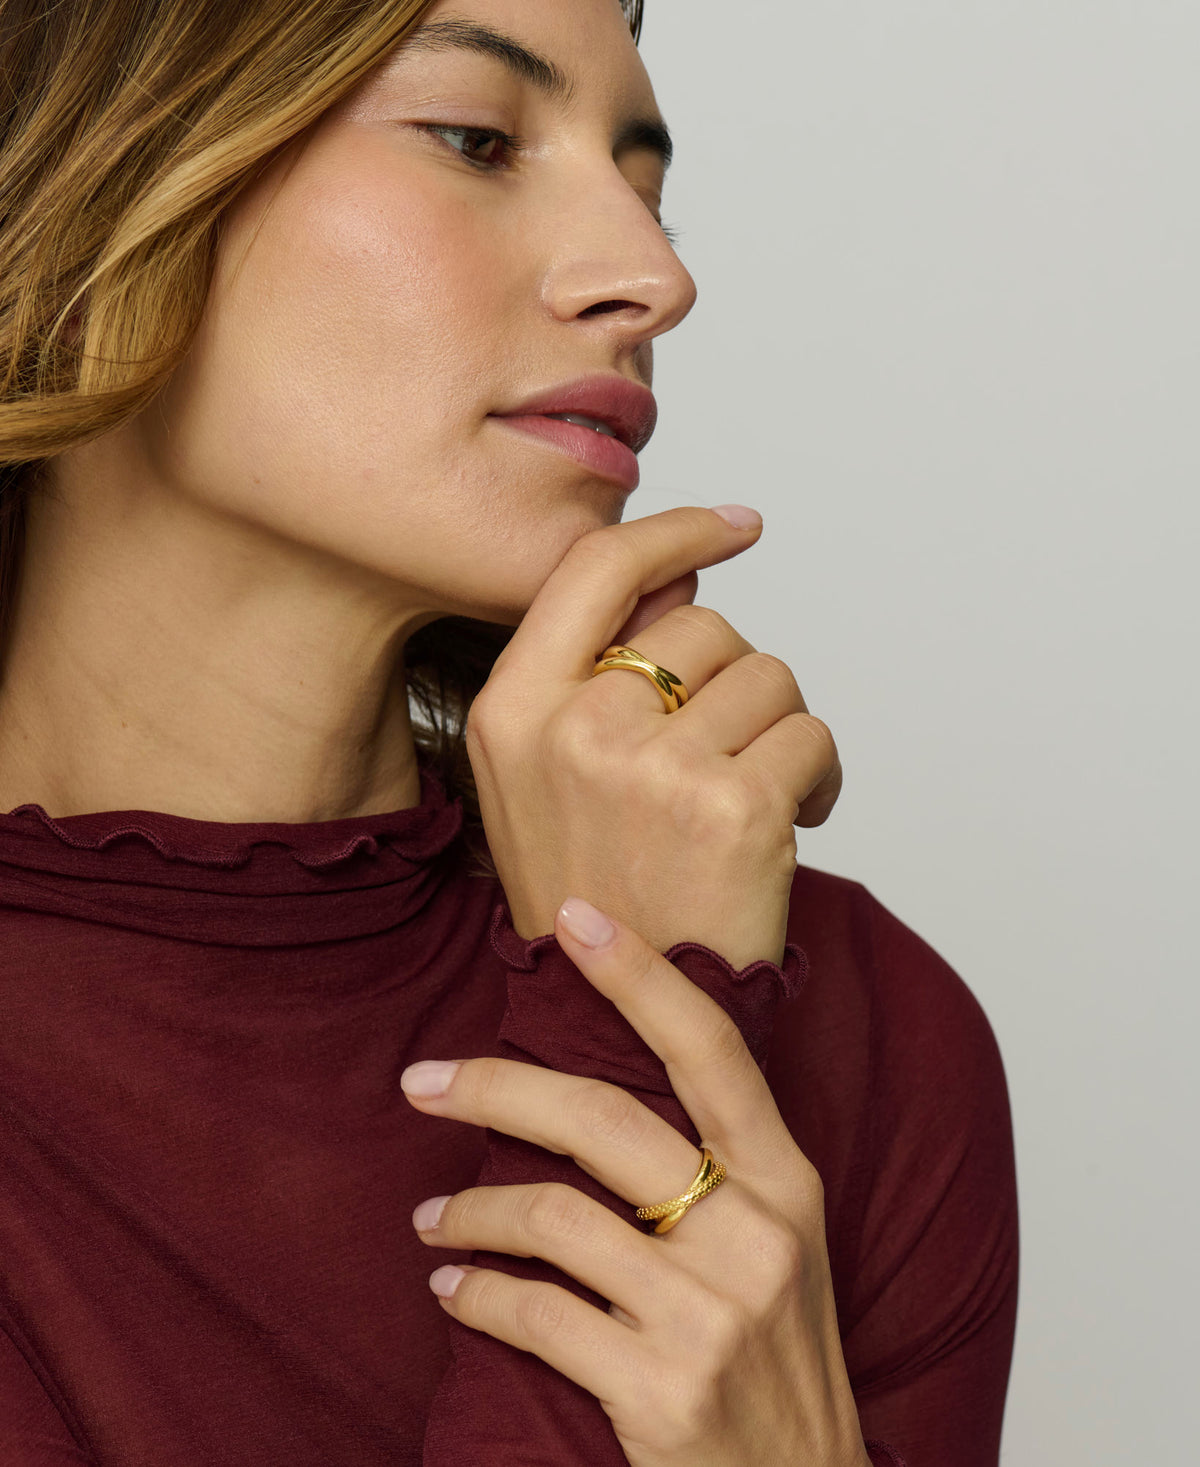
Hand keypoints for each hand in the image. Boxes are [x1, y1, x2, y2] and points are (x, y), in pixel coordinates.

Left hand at [402, 900, 870, 1466]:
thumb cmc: (778, 1367)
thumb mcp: (778, 1251)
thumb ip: (714, 1172)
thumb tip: (591, 1093)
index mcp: (787, 1183)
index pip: (710, 1049)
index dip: (640, 975)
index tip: (575, 917)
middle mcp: (755, 1234)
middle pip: (601, 1118)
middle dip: (496, 1088)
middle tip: (424, 1081)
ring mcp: (710, 1314)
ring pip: (551, 1216)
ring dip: (470, 1213)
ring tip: (434, 1219)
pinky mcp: (661, 1390)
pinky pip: (534, 1312)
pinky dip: (475, 1293)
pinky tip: (453, 1287)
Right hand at [465, 505, 841, 968]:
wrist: (619, 1024)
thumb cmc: (595, 893)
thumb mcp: (545, 775)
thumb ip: (594, 672)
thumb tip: (684, 576)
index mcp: (513, 709)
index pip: (597, 570)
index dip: (673, 530)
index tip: (735, 525)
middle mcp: (576, 728)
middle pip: (706, 627)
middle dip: (734, 684)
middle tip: (720, 759)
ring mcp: (654, 767)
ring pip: (770, 678)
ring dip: (778, 733)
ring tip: (748, 801)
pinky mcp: (734, 808)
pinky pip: (814, 735)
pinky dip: (819, 777)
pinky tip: (789, 825)